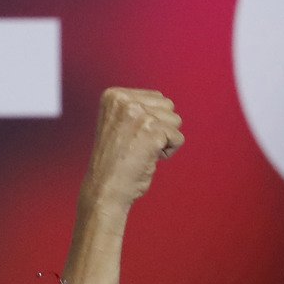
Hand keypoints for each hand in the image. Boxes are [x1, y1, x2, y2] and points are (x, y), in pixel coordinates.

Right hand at [80, 88, 183, 210]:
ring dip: (165, 139)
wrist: (105, 188)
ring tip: (142, 151)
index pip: (157, 98)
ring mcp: (139, 115)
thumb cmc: (115, 161)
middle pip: (168, 106)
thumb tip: (166, 104)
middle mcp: (125, 100)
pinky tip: (148, 159)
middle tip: (138, 145)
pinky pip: (178, 139)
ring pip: (176, 121)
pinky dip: (168, 152)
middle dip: (161, 127)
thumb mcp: (120, 122)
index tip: (132, 136)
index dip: (152, 120)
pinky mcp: (153, 132)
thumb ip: (138, 108)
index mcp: (114, 95)